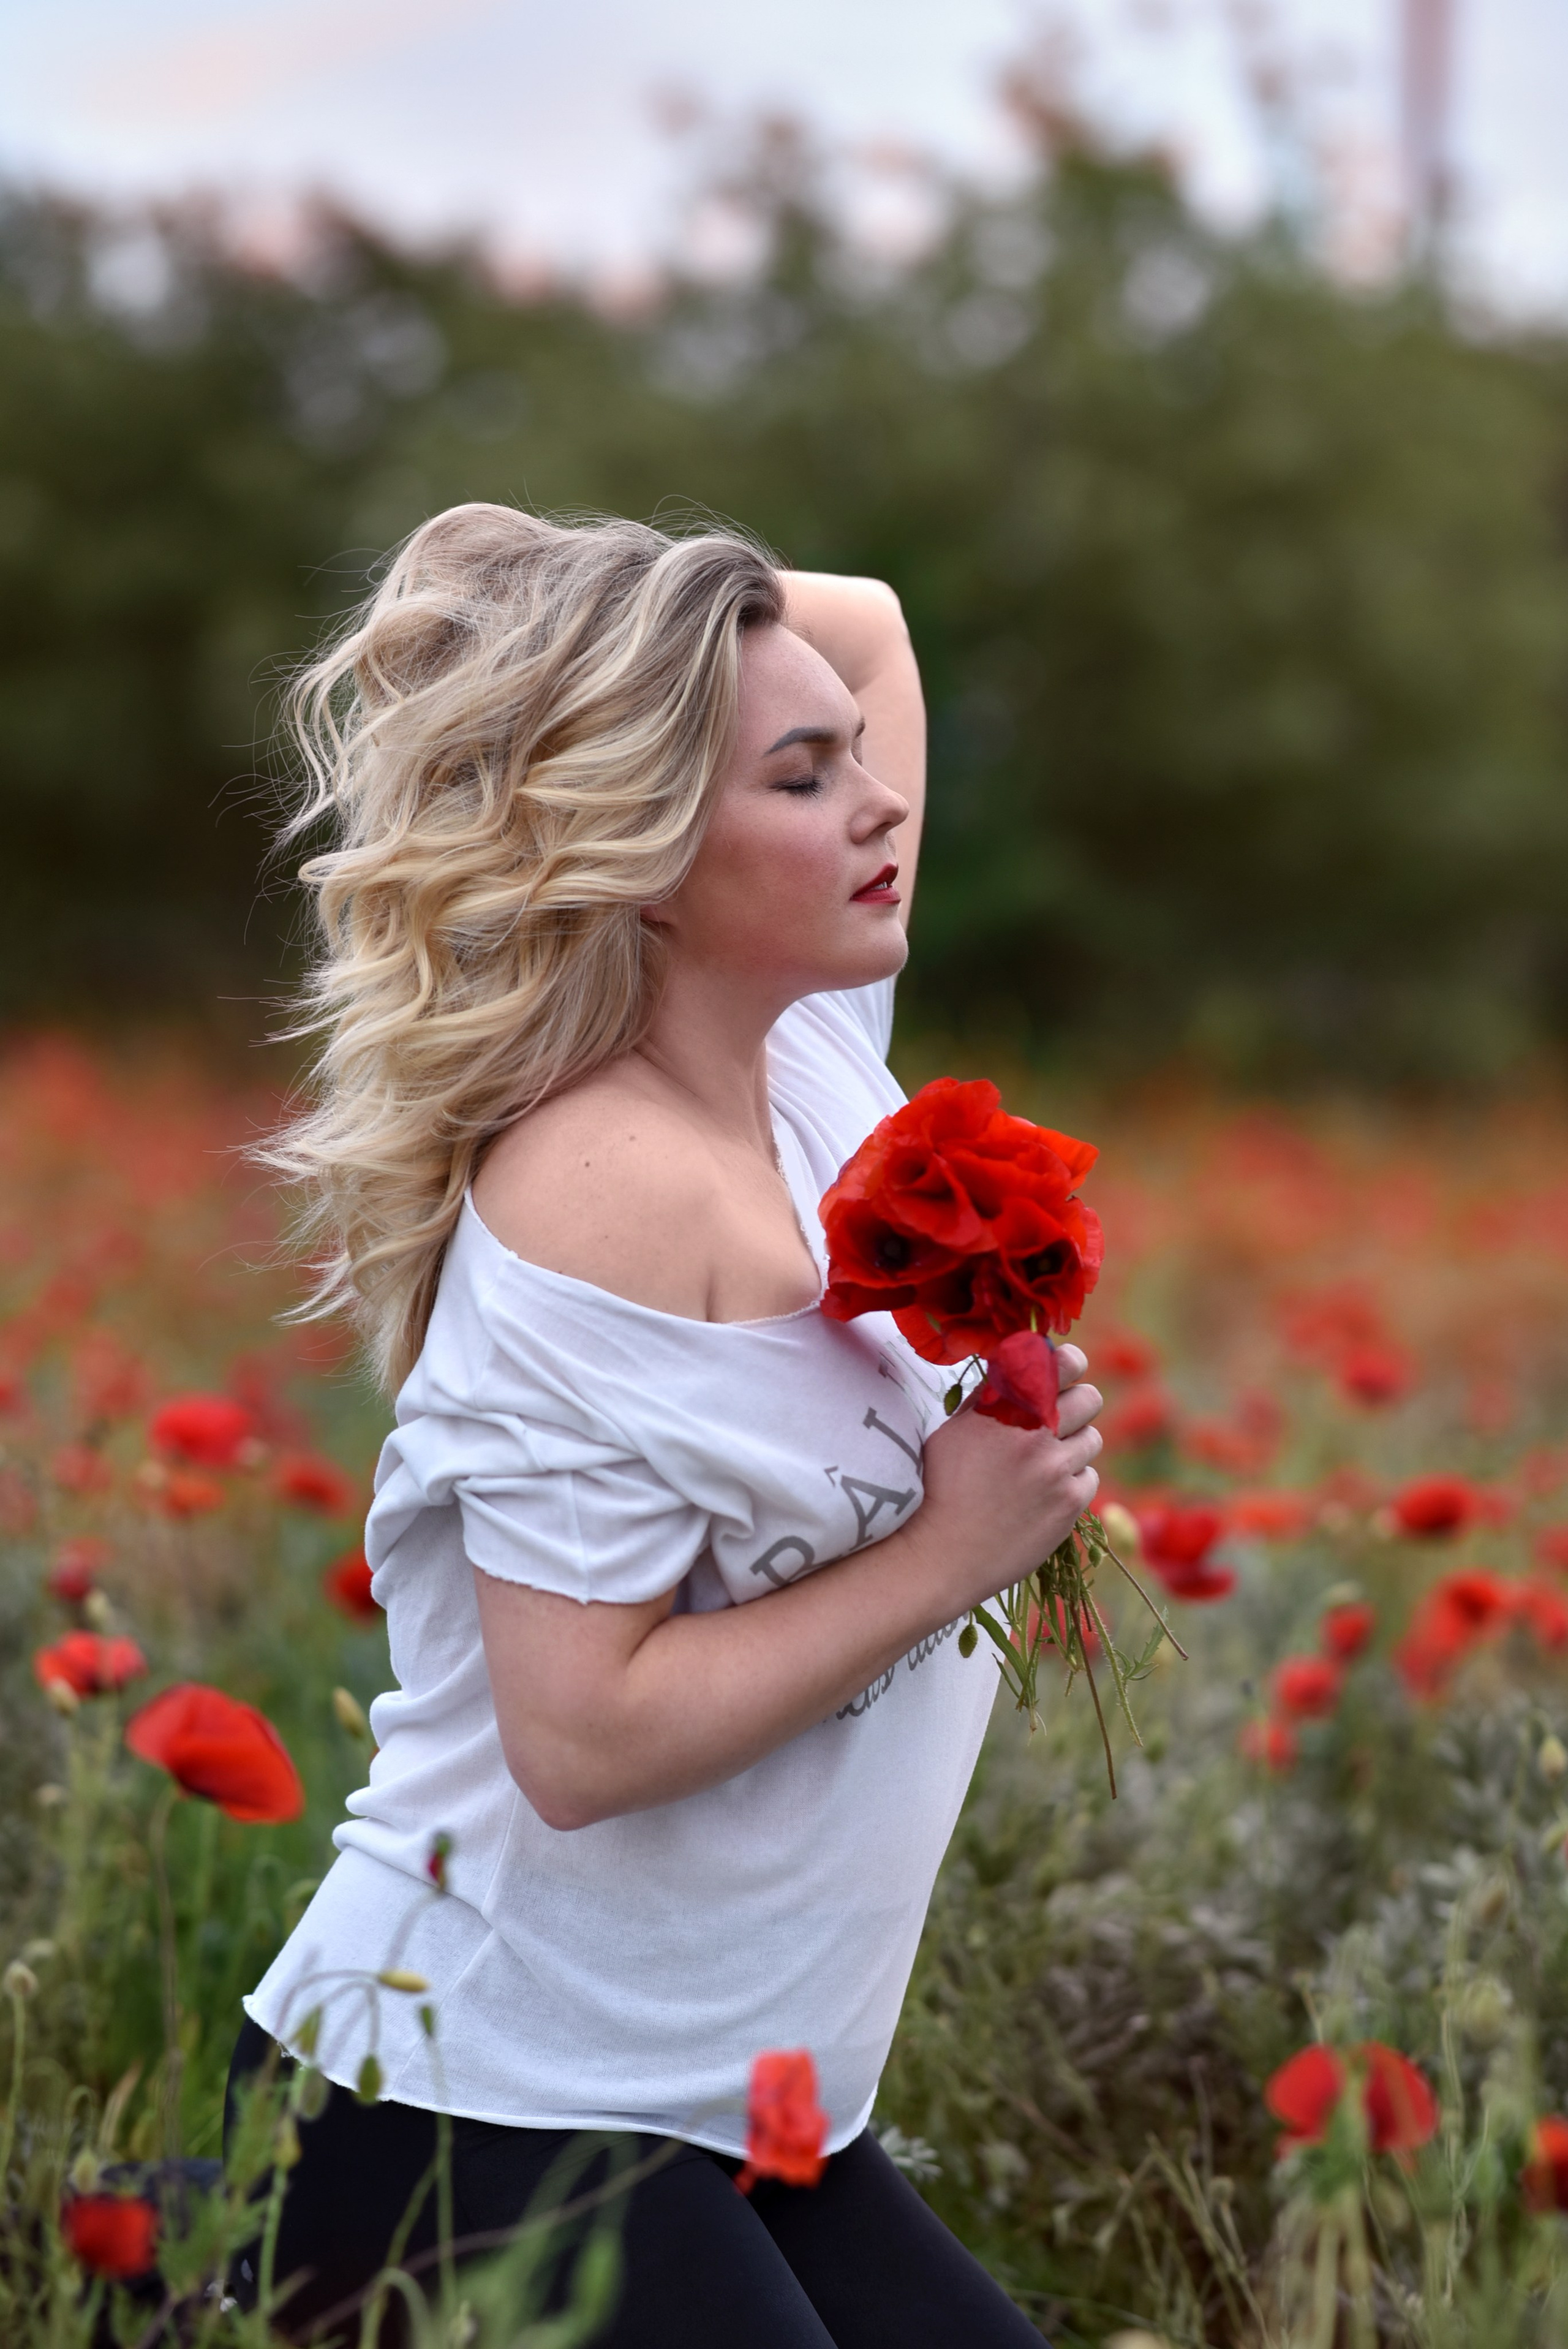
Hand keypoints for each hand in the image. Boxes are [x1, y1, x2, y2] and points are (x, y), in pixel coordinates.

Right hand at [909, 1346, 1102, 1615]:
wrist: (944, 1552)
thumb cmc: (941, 1488)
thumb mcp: (956, 1430)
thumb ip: (991, 1398)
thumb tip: (1019, 1369)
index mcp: (1008, 1405)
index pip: (1065, 1362)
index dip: (1070, 1364)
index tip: (1064, 1373)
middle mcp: (1037, 1430)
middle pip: (1090, 1398)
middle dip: (1076, 1407)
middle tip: (1057, 1423)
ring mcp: (1057, 1467)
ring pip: (1092, 1439)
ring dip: (1073, 1447)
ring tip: (1043, 1466)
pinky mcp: (1071, 1502)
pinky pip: (1089, 1478)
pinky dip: (1072, 1484)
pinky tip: (1044, 1496)